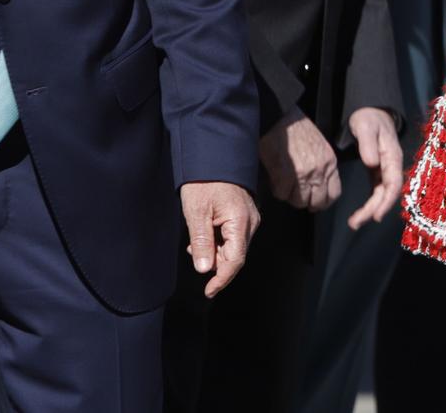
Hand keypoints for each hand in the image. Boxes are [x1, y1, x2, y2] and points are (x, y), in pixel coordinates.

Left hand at [181, 181, 259, 298]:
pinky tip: (205, 232)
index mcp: (241, 222)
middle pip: (235, 255)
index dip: (221, 279)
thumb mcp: (197, 212)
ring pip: (234, 247)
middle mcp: (251, 222)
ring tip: (196, 239)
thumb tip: (204, 269)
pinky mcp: (245, 214)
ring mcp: (250, 217)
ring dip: (215, 250)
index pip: (235, 261)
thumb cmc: (205, 180)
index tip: (209, 291)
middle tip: (194, 251)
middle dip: (215, 261)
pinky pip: (234, 236)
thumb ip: (202, 242)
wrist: (215, 155)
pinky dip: (219, 240)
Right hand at [260, 111, 341, 211]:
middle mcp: (320, 171)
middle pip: (316, 202)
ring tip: (285, 185)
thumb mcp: (319, 146)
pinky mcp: (284, 175)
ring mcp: (303, 174)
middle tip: (297, 195)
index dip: (323, 201)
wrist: (280, 117)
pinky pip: (282, 194)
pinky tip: (276, 179)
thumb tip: (317, 186)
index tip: (316, 201)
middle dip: (306, 202)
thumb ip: (322, 165)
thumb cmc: (297, 128)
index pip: (334, 194)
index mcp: (330, 163)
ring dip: (290, 196)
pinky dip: (277, 190)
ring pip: (298, 201)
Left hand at [345, 107, 405, 228]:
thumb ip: (368, 144)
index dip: (387, 201)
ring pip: (381, 194)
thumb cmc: (369, 117)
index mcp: (392, 157)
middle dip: (373, 210)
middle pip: (386, 194)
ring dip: (370, 210)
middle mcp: (391, 166)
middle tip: (355, 223)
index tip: (376, 215)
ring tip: (354, 223)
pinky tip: (361, 213)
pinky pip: (376, 190)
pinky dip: (370, 203)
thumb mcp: (366, 126)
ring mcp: (384, 169)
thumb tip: (371, 164)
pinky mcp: (377, 170)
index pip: (393, 184)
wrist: (371, 110)